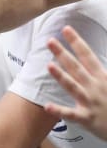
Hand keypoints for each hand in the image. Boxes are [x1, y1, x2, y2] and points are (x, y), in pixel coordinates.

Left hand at [44, 26, 106, 140]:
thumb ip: (103, 69)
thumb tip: (99, 56)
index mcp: (102, 77)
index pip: (87, 55)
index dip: (77, 42)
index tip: (66, 29)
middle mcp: (95, 87)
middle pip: (77, 67)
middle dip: (63, 53)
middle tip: (49, 40)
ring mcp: (90, 102)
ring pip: (73, 87)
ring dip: (61, 76)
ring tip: (48, 65)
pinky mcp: (86, 118)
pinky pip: (71, 114)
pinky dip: (59, 110)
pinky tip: (47, 105)